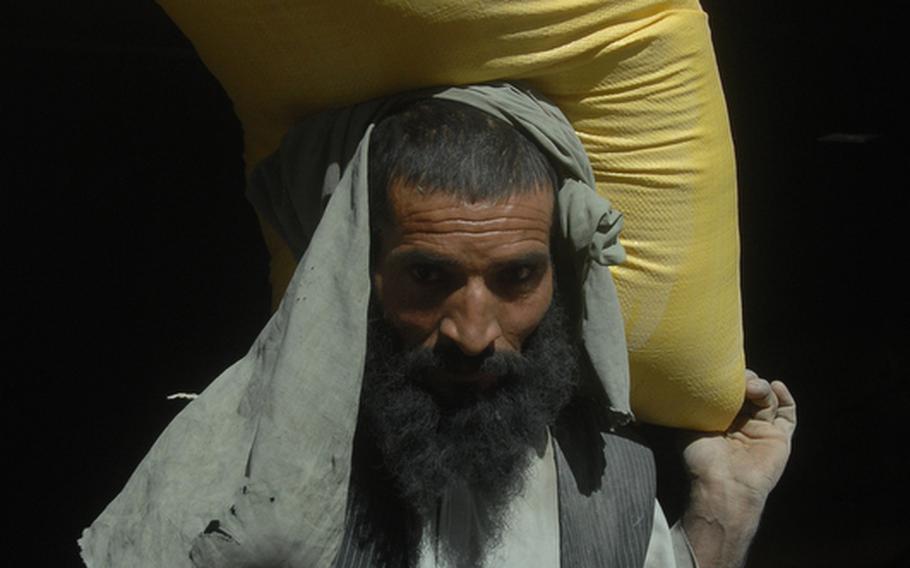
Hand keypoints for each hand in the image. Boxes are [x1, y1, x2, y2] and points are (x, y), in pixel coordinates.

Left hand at [682, 370, 796, 503]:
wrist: (723, 485)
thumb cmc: (701, 458)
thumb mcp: (692, 423)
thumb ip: (698, 402)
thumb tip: (700, 379)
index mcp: (718, 420)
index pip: (728, 392)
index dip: (728, 380)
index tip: (723, 373)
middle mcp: (740, 424)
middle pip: (749, 392)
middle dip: (746, 380)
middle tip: (740, 380)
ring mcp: (761, 430)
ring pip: (767, 399)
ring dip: (762, 387)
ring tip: (754, 388)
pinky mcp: (779, 438)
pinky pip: (788, 415)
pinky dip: (785, 398)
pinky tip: (777, 386)